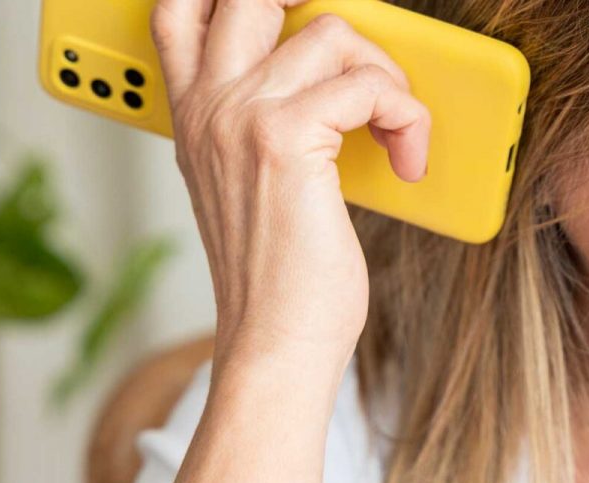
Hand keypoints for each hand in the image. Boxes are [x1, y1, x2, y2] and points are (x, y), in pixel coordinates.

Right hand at [151, 0, 430, 369]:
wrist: (275, 343)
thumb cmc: (277, 279)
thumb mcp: (256, 186)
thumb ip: (270, 124)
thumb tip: (343, 80)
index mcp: (192, 116)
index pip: (181, 9)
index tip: (295, 6)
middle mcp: (206, 106)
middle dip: (320, 5)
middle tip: (363, 54)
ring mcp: (239, 115)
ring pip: (330, 31)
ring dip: (385, 73)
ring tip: (394, 126)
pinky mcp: (284, 137)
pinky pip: (368, 85)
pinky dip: (406, 117)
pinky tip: (407, 159)